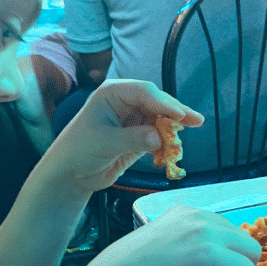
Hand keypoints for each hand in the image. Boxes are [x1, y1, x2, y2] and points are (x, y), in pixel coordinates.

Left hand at [45, 80, 203, 194]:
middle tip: (196, 121)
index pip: (144, 92)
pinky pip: (157, 136)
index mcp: (113, 93)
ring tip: (191, 130)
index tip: (180, 115)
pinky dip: (167, 142)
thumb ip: (133, 139)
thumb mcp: (105, 143)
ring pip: (160, 119)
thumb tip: (159, 137)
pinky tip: (175, 149)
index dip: (164, 102)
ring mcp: (133, 119)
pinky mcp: (138, 137)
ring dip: (173, 128)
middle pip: (157, 102)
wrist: (70, 173)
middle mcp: (125, 102)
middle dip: (175, 112)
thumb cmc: (79, 151)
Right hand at [73, 205, 260, 265]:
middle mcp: (198, 216)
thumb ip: (185, 245)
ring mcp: (207, 234)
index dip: (218, 255)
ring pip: (250, 255)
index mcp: (183, 212)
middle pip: (244, 241)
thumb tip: (208, 264)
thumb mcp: (159, 248)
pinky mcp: (214, 257)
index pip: (225, 230)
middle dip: (231, 264)